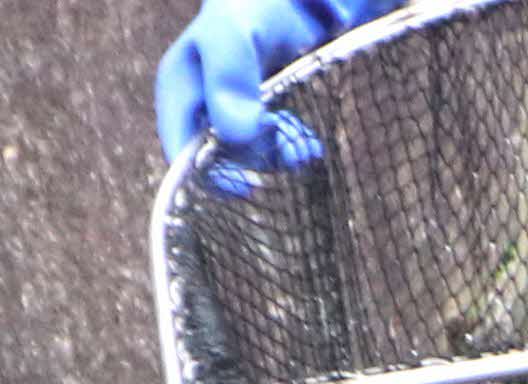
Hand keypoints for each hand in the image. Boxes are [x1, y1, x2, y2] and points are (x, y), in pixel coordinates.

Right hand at [156, 0, 392, 173]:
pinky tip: (312, 144)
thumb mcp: (234, 38)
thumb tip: (237, 134)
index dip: (207, 174)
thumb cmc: (251, 7)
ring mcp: (229, 104)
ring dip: (278, 156)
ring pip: (248, 151)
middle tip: (295, 156)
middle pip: (218, 154)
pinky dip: (290, 145)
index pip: (180, 144)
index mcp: (180, 86)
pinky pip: (270, 139)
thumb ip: (231, 79)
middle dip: (255, 161)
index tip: (246, 187)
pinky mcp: (258, 105)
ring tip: (308, 149)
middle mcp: (199, 100)